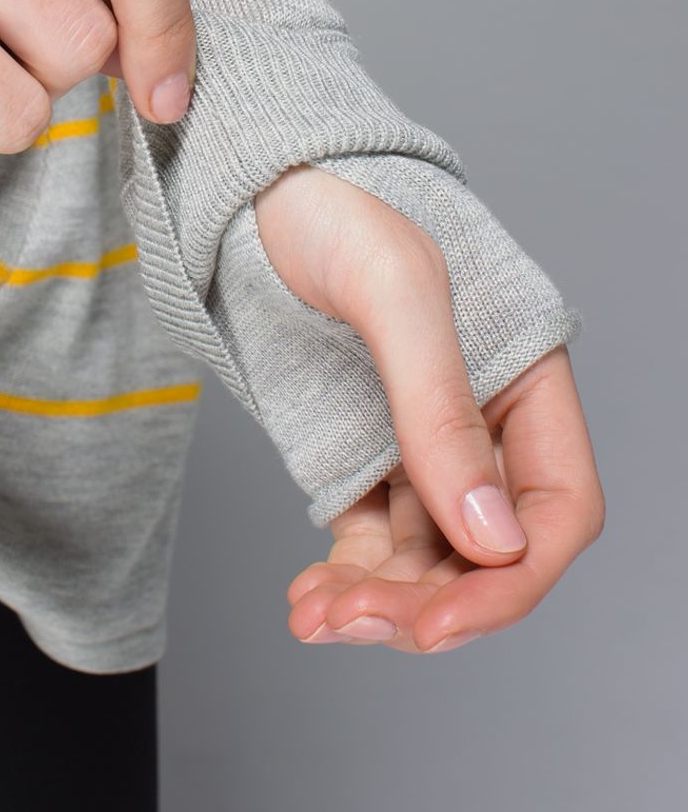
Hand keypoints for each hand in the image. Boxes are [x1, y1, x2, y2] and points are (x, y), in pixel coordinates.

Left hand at [253, 164, 604, 653]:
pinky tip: (308, 599)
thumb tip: (492, 539)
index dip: (511, 580)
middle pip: (485, 551)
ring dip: (381, 602)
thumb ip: (440, 408)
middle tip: (351, 623)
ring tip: (316, 617)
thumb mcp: (395, 292)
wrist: (253, 188)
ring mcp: (418, 442)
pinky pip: (371, 536)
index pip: (557, 508)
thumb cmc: (335, 209)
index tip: (440, 622)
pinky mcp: (359, 451)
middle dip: (428, 602)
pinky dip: (347, 577)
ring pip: (426, 557)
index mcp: (526, 380)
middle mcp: (483, 424)